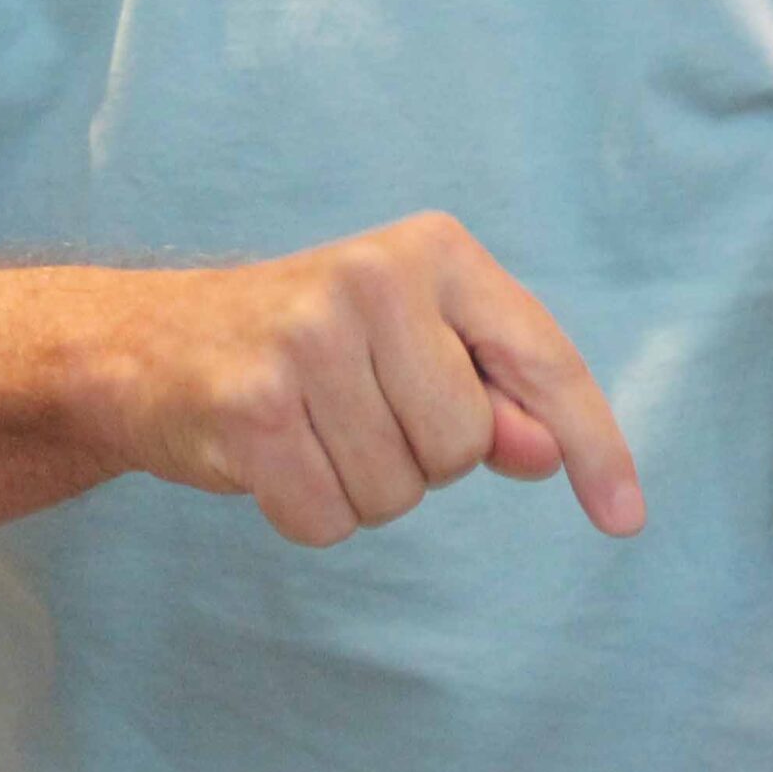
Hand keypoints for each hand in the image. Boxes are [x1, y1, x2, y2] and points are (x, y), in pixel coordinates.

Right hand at [76, 210, 645, 546]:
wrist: (147, 343)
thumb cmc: (306, 345)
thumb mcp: (410, 344)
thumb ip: (492, 393)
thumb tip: (549, 452)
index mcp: (434, 251)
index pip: (541, 356)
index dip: (592, 443)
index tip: (624, 516)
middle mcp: (374, 276)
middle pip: (463, 445)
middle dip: (422, 459)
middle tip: (359, 411)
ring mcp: (308, 337)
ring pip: (399, 491)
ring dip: (362, 488)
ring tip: (314, 428)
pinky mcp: (252, 404)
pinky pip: (329, 520)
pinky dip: (308, 512)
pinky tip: (274, 459)